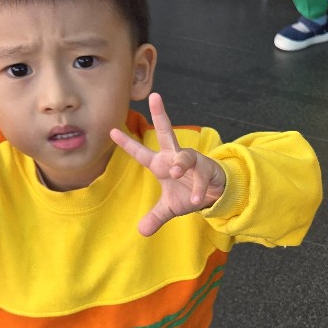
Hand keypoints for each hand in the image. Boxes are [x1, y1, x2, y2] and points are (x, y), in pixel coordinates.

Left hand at [110, 92, 225, 236]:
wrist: (215, 195)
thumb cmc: (189, 192)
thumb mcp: (170, 208)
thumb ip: (156, 217)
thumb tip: (142, 232)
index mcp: (162, 164)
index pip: (141, 153)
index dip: (127, 143)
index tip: (112, 131)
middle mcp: (175, 157)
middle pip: (167, 131)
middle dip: (160, 114)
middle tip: (155, 96)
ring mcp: (193, 161)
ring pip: (185, 155)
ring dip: (180, 163)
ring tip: (176, 173)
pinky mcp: (209, 169)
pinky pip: (202, 176)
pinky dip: (198, 188)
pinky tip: (195, 199)